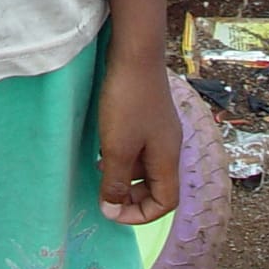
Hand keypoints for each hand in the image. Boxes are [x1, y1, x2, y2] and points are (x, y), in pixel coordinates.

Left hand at [95, 54, 180, 224]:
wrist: (136, 54)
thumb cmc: (127, 102)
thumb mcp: (117, 148)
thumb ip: (114, 182)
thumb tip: (111, 210)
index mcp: (168, 159)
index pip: (165, 203)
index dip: (141, 215)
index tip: (111, 211)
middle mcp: (169, 146)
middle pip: (157, 186)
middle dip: (131, 197)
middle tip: (103, 193)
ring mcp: (161, 129)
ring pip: (146, 166)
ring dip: (124, 175)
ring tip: (99, 169)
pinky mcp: (150, 115)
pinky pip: (140, 147)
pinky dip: (124, 155)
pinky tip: (104, 145)